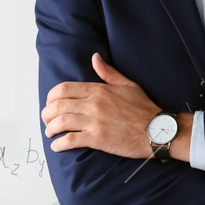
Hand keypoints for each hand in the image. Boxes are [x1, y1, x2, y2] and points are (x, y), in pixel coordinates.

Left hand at [41, 52, 162, 159]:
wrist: (158, 129)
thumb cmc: (144, 109)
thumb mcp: (127, 85)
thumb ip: (108, 72)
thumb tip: (95, 57)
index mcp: (98, 90)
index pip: (63, 89)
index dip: (51, 97)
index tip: (50, 104)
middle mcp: (93, 104)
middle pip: (58, 105)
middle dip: (47, 114)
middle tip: (47, 120)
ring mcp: (95, 121)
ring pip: (61, 122)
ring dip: (50, 128)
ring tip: (50, 132)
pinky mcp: (97, 139)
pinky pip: (71, 140)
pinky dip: (59, 144)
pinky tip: (57, 146)